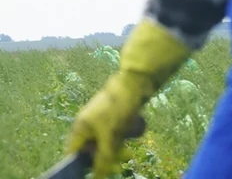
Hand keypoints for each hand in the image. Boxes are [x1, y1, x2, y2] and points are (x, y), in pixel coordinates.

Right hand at [66, 20, 190, 176]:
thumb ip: (103, 157)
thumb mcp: (111, 134)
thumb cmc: (118, 106)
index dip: (84, 164)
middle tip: (123, 159)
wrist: (138, 80)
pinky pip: (122, 130)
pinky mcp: (118, 115)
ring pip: (112, 140)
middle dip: (110, 153)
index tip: (97, 171)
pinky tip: (137, 123)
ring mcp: (104, 119)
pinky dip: (130, 129)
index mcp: (80, 127)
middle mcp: (89, 124)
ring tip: (131, 134)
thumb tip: (97, 176)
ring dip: (123, 140)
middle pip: (95, 149)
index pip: (74, 153)